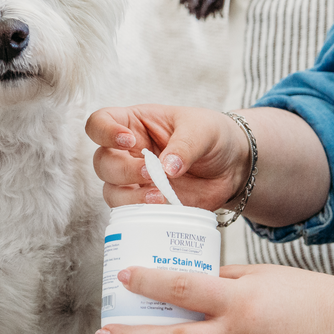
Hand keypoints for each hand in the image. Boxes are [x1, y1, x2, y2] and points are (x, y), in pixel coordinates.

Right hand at [85, 104, 249, 210]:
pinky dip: (142, 211)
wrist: (233, 167)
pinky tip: (164, 206)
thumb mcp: (203, 130)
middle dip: (123, 170)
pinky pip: (129, 211)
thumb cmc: (213, 136)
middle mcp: (127, 152)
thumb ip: (184, 145)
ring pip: (110, 190)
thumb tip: (167, 167)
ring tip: (161, 195)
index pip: (99, 123)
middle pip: (101, 161)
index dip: (104, 132)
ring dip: (130, 196)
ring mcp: (135, 180)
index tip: (128, 140)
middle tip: (151, 172)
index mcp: (134, 124)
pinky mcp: (146, 203)